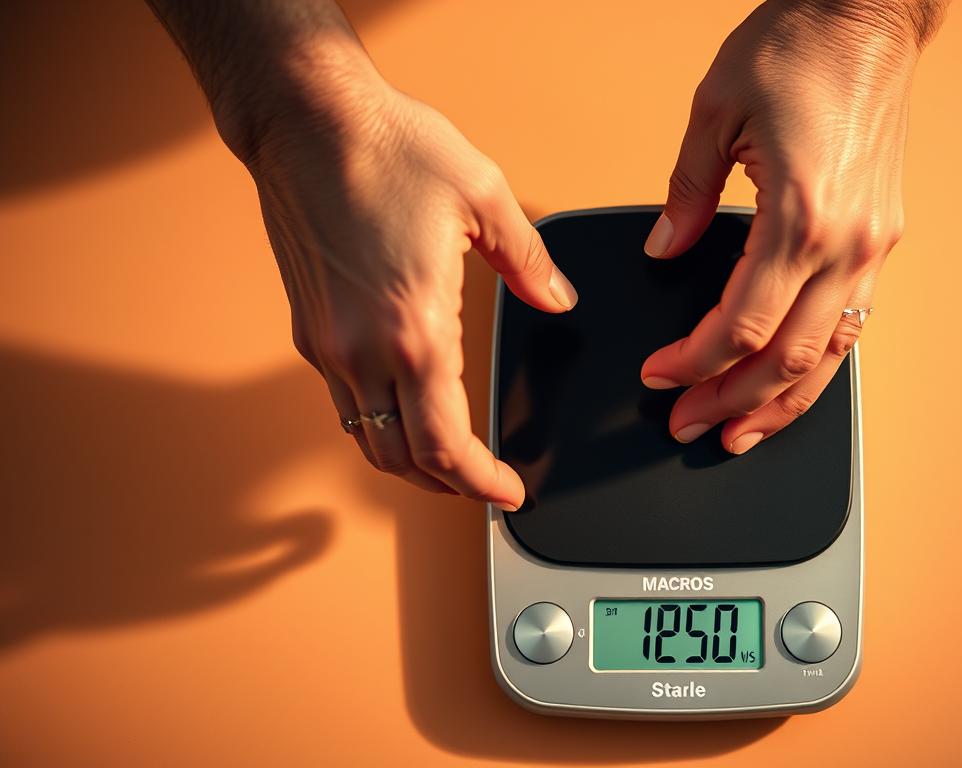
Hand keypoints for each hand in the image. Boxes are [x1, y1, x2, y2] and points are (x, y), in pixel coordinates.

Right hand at [239, 60, 575, 507]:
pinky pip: (346, 404)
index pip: (446, 445)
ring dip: (411, 464)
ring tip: (452, 462)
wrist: (305, 117)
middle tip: (488, 488)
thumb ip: (528, 263)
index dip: (479, 484)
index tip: (508, 495)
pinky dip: (381, 427)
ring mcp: (328, 343)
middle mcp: (363, 349)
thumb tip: (557, 301)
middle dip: (449, 486)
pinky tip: (408, 411)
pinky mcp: (309, 327)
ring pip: (367, 441)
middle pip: (402, 460)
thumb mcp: (485, 197)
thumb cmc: (387, 147)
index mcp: (414, 328)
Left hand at [640, 0, 942, 452]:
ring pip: (828, 358)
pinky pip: (850, 326)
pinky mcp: (880, 239)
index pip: (740, 326)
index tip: (658, 377)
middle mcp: (845, 242)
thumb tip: (664, 251)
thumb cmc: (799, 48)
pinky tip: (790, 385)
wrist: (866, 15)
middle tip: (687, 426)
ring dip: (780, 404)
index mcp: (800, 214)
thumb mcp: (716, 110)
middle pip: (785, 359)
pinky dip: (817, 368)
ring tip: (738, 433)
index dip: (693, 363)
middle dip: (729, 403)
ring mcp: (871, 246)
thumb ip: (684, 192)